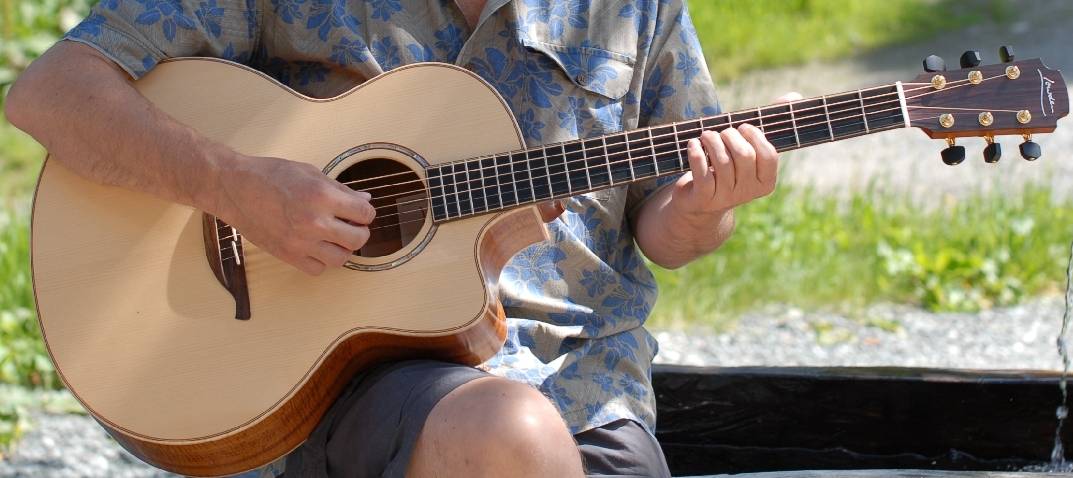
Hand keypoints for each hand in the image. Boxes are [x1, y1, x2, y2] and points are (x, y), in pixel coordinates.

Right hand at [219, 155, 374, 274]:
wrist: (234, 187)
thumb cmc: (270, 175)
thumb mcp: (310, 173)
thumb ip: (340, 190)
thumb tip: (365, 200)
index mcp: (322, 196)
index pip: (365, 213)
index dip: (365, 212)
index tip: (358, 211)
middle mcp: (313, 221)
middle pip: (358, 239)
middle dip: (359, 231)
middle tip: (351, 225)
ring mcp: (300, 241)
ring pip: (341, 259)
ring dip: (343, 249)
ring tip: (334, 237)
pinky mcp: (287, 255)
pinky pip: (318, 269)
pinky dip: (321, 261)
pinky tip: (316, 247)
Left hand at [668, 92, 801, 218]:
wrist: (699, 202)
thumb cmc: (728, 167)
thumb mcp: (748, 150)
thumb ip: (769, 124)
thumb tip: (794, 96)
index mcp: (766, 181)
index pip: (769, 155)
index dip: (756, 136)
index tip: (743, 127)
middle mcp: (748, 192)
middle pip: (744, 155)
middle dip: (730, 136)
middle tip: (722, 132)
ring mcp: (726, 197)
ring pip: (722, 161)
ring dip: (711, 140)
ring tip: (706, 136)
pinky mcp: (704, 199)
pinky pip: (702, 172)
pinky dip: (697, 153)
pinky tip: (693, 145)